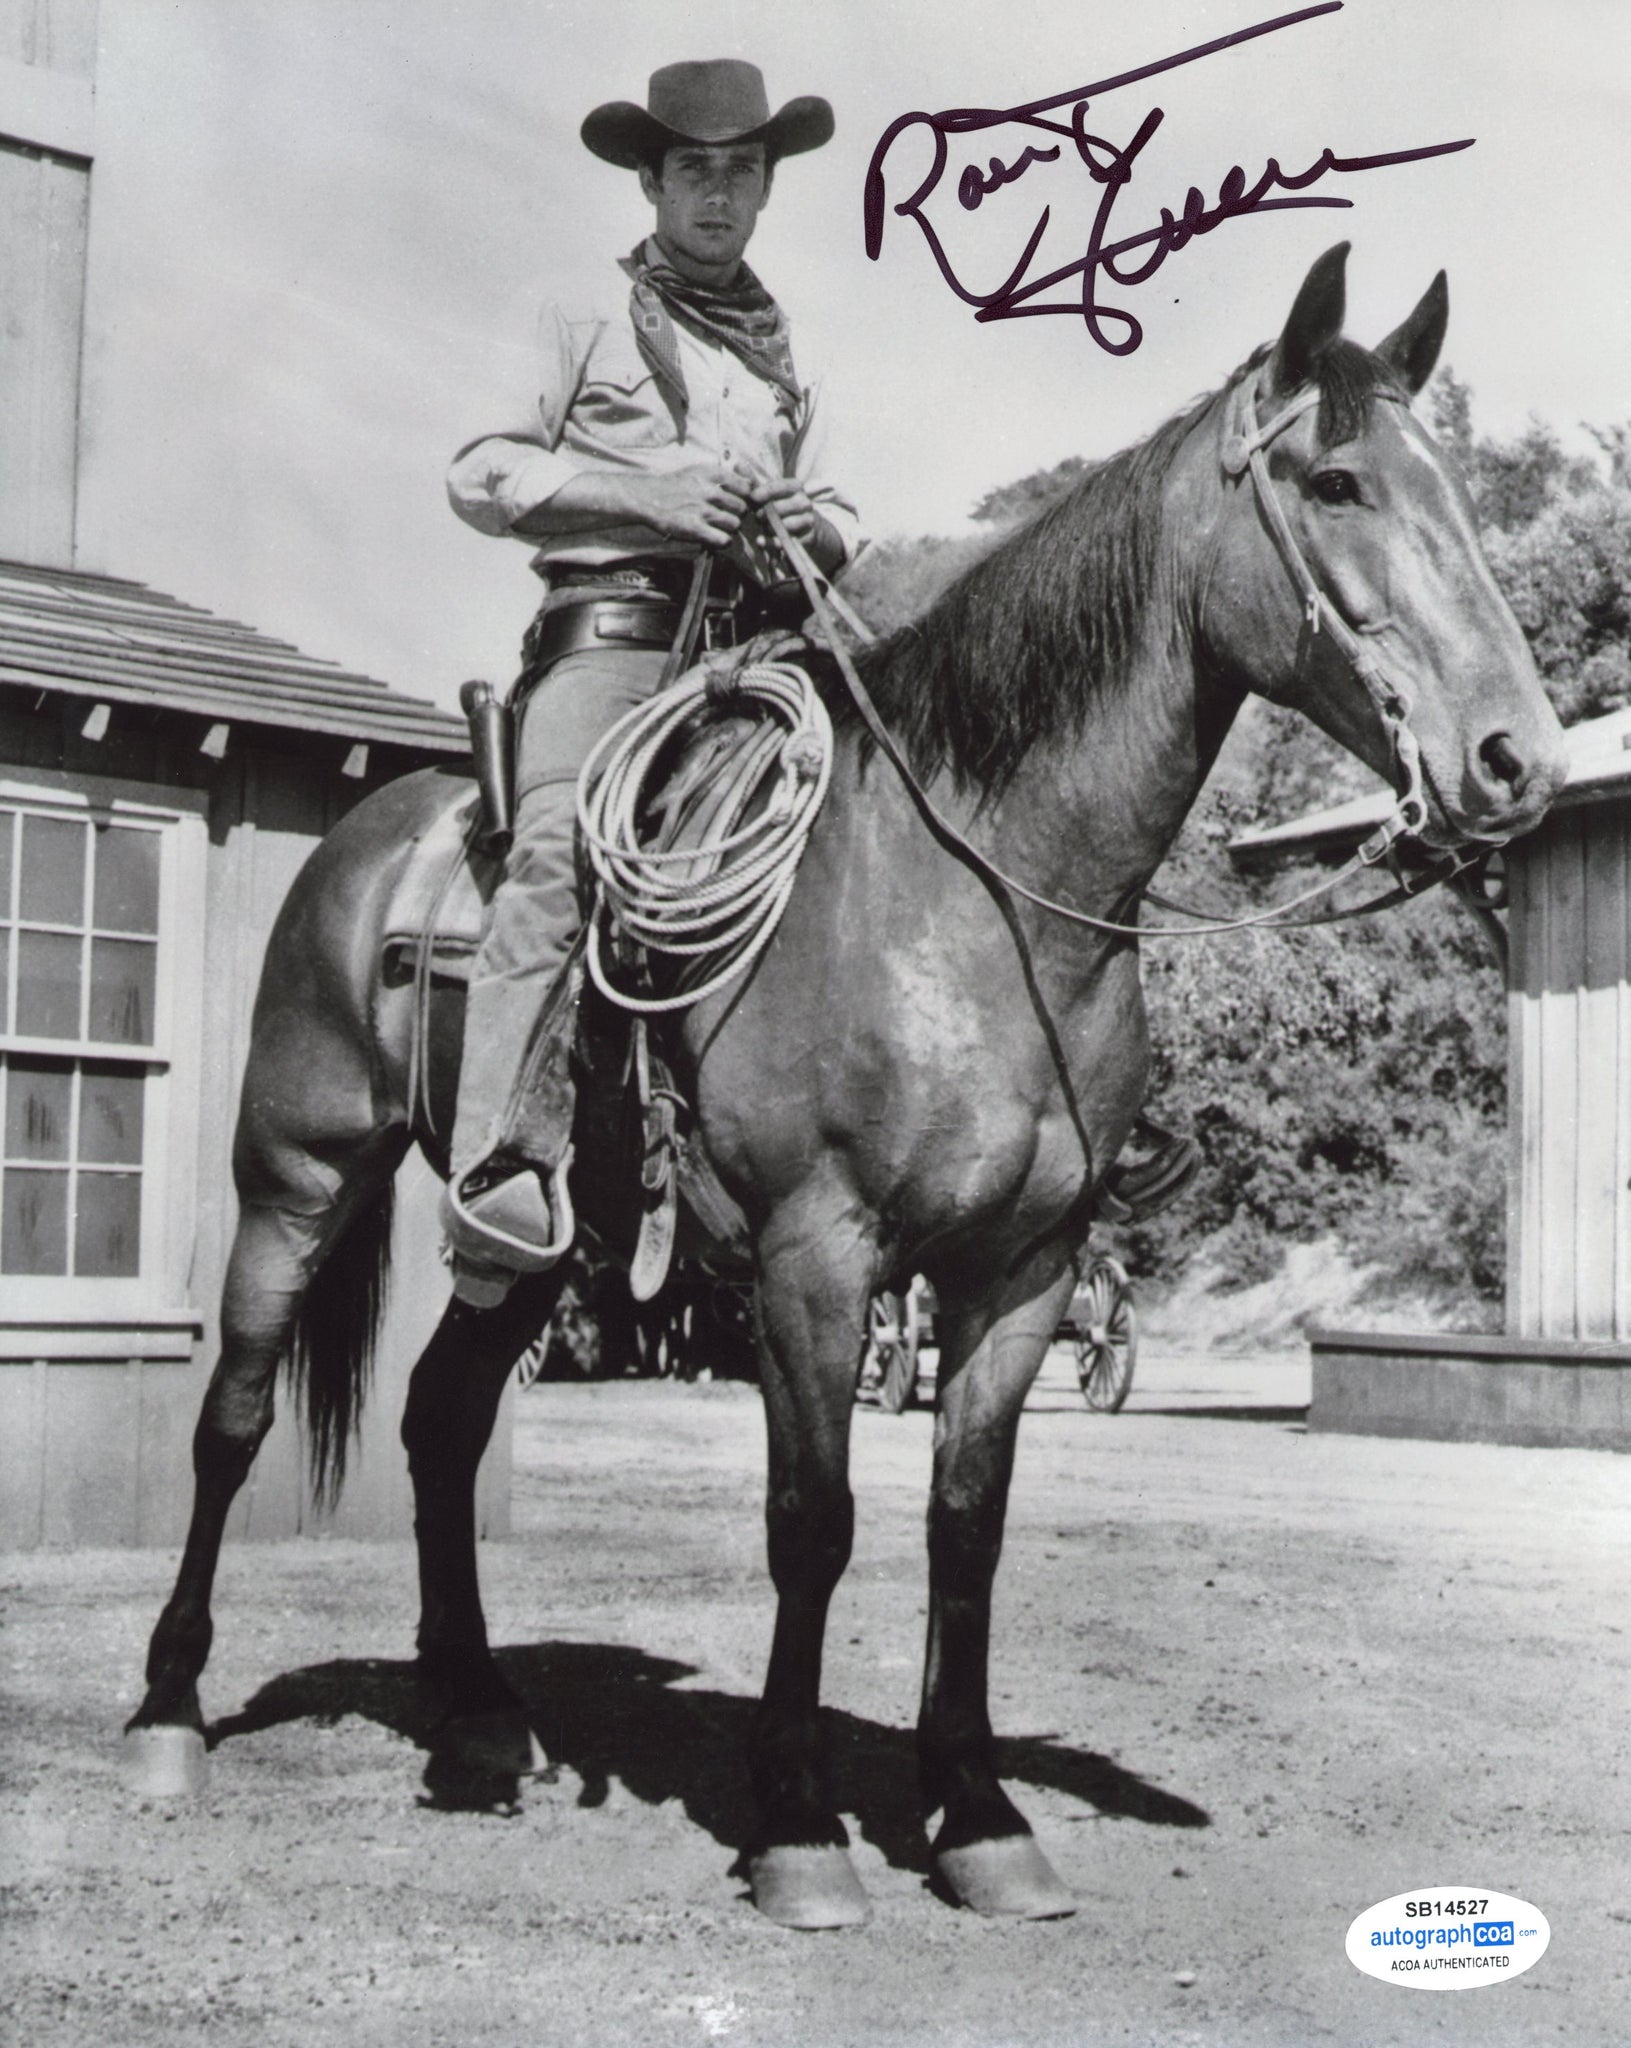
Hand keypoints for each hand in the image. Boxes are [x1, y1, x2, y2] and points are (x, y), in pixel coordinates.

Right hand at [627, 462, 751, 547]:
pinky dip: (722, 541)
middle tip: (726, 516)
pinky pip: (724, 540)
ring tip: (718, 527)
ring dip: (729, 528)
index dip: (745, 497)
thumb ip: (722, 476)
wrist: (647, 497)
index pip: (746, 487)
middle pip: (742, 507)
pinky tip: (714, 538)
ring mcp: (702, 510)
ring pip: (735, 524)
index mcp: (711, 474)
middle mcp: (709, 491)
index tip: (736, 501)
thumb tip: (749, 483)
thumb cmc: (675, 486)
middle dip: (737, 514)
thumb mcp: (698, 471)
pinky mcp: (695, 528)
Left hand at [751, 477, 841, 571]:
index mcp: (796, 487)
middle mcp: (804, 501)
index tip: (753, 497)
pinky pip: (788, 539)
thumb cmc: (783, 507)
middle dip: (765, 513)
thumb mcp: (770, 494)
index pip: (779, 487)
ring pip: (784, 524)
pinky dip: (775, 541)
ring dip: (770, 527)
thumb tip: (738, 464)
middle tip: (757, 517)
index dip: (765, 492)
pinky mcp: (808, 536)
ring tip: (765, 527)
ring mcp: (808, 519)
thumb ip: (754, 481)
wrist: (807, 529)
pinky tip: (767, 540)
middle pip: (780, 507)